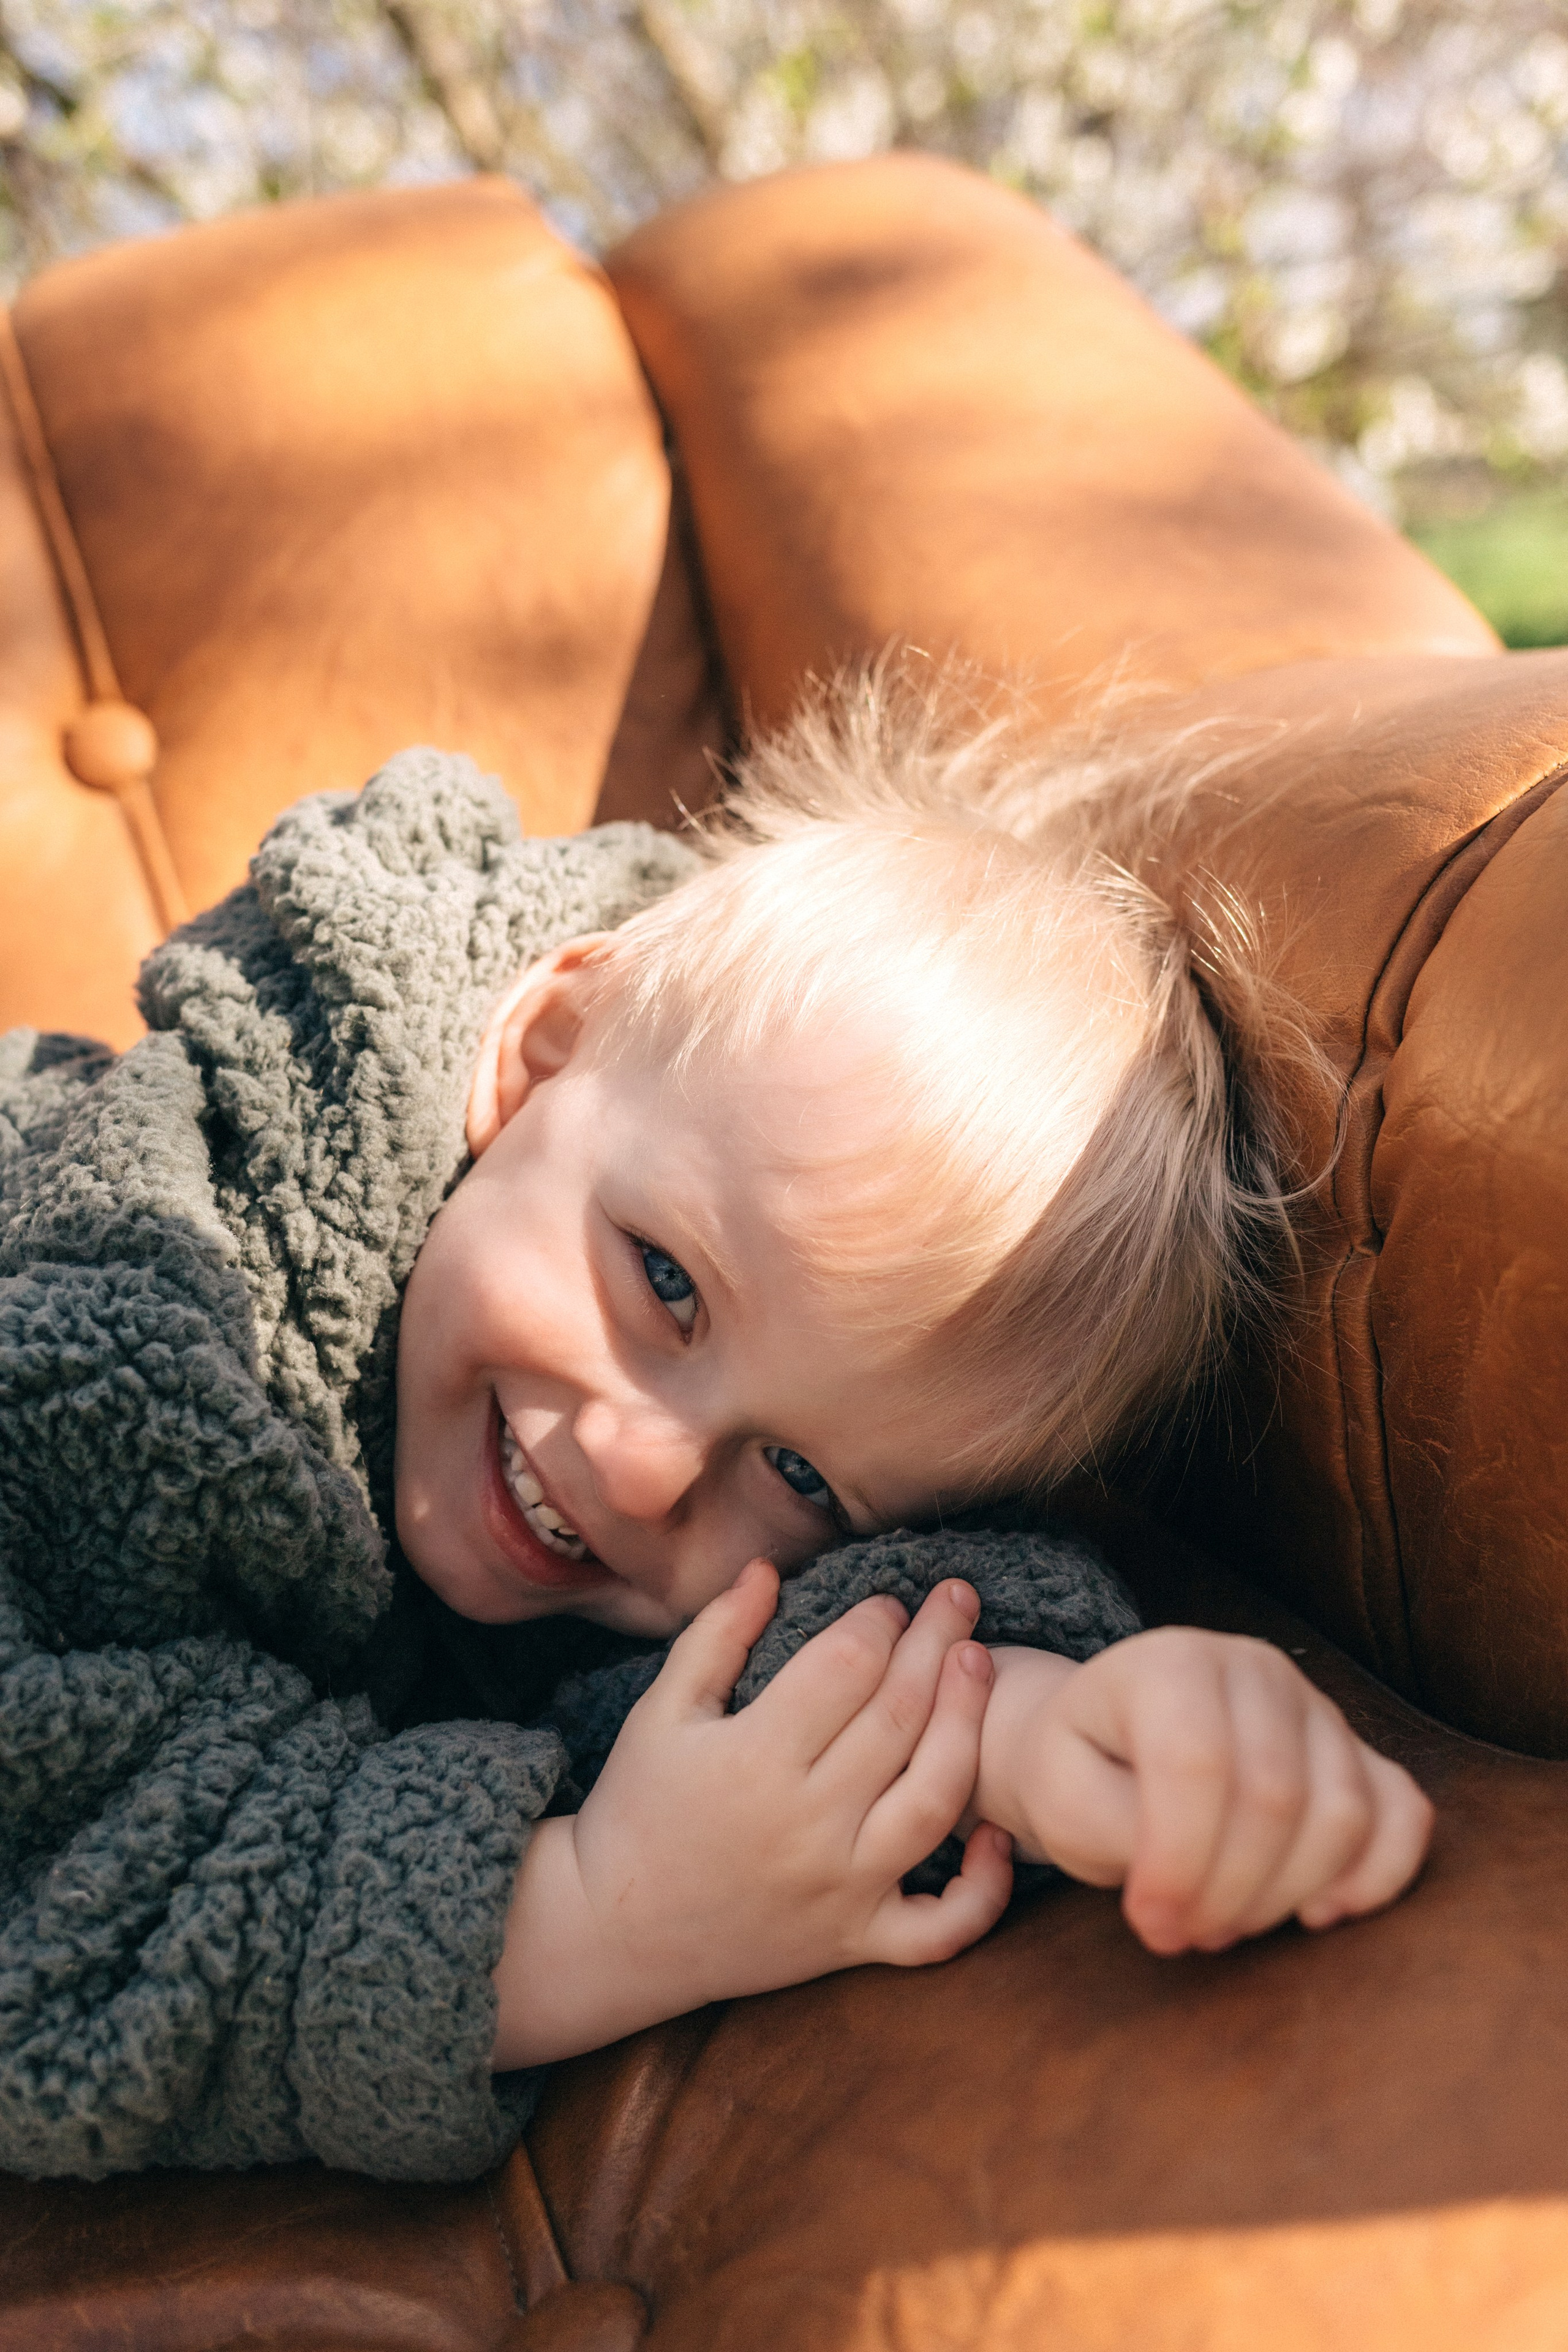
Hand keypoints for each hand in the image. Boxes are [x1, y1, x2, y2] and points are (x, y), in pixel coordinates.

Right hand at [492, 1560, 1013, 2066]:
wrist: (615, 1934)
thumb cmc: (638, 1808)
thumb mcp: (660, 1711)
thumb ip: (717, 1634)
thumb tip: (769, 1567)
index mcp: (754, 1759)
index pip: (845, 1666)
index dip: (877, 1621)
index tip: (887, 1602)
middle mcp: (806, 1824)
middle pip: (898, 1716)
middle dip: (936, 1642)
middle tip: (958, 1599)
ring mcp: (841, 1888)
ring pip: (936, 1801)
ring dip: (968, 1726)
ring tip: (980, 1665)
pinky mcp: (857, 1942)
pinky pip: (941, 1928)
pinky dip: (983, 1890)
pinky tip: (999, 1835)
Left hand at [974, 1629, 1433, 1955]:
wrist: (1112, 1741)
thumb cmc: (1085, 1771)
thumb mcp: (1065, 1799)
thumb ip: (1122, 1835)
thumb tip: (1192, 1890)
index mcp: (1171, 1663)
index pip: (1197, 1764)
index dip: (1179, 1860)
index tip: (1150, 1922)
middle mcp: (1254, 1668)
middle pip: (1275, 1798)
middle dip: (1229, 1893)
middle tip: (1185, 1933)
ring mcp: (1317, 1706)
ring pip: (1342, 1814)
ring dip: (1287, 1896)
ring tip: (1227, 1921)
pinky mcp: (1359, 1750)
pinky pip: (1405, 1813)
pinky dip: (1377, 1876)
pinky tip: (1321, 1912)